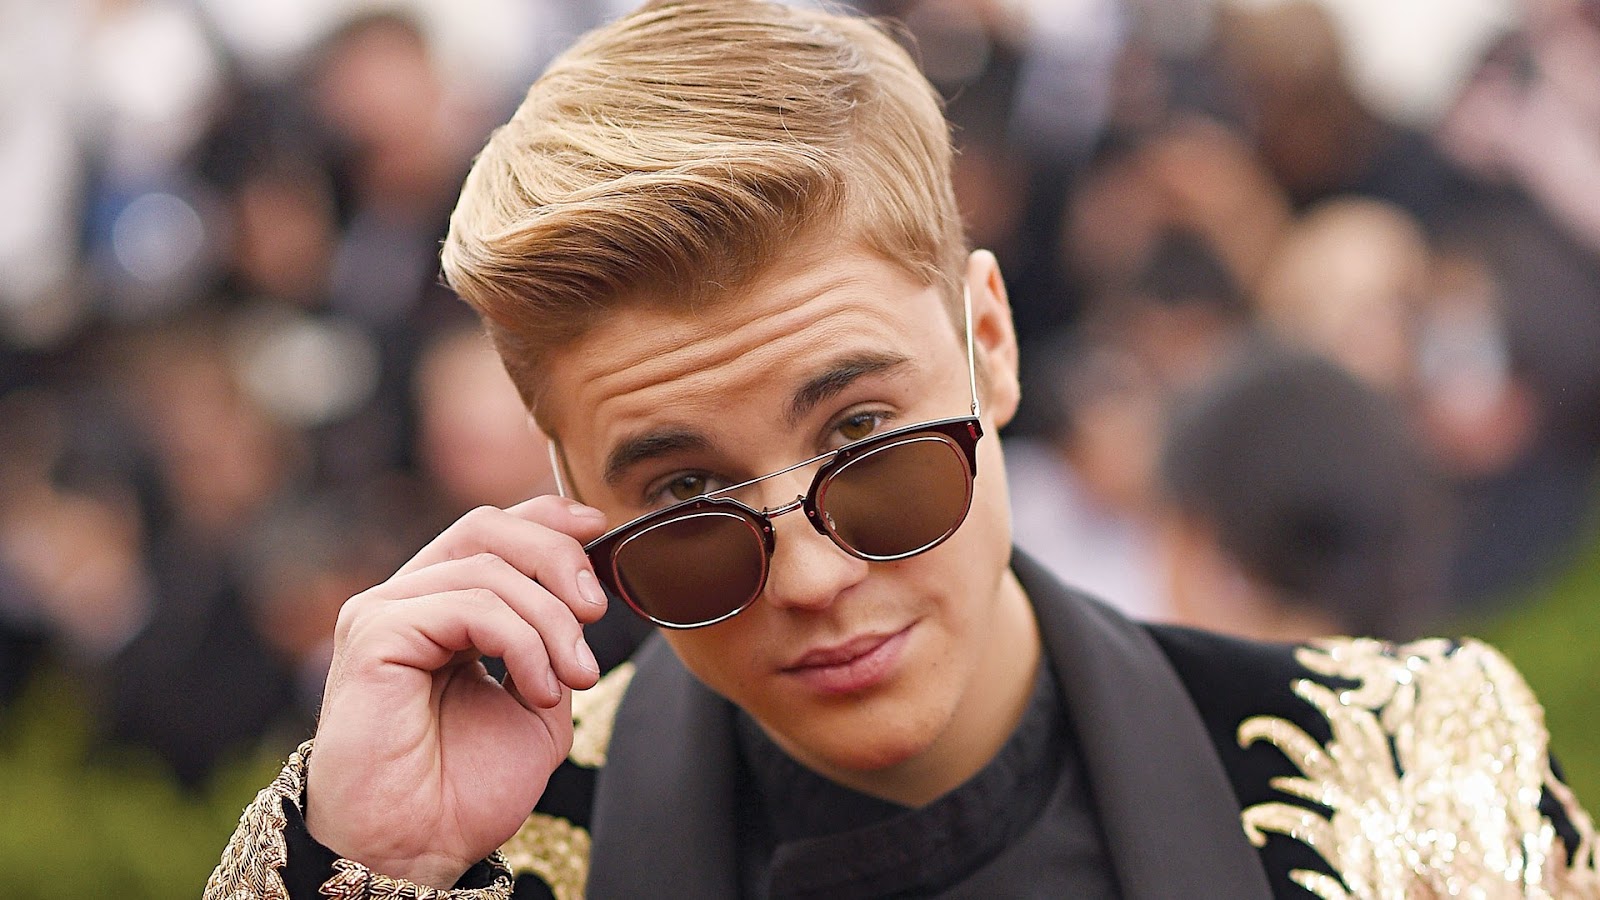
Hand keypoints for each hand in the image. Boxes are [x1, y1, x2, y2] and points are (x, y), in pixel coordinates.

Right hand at [303, 496, 610, 887]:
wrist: (419, 850)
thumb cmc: (467, 788)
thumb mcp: (539, 698)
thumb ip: (556, 637)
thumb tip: (588, 582)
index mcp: (440, 608)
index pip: (490, 531)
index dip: (546, 518)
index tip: (601, 529)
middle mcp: (406, 600)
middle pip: (488, 530)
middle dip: (558, 559)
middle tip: (597, 611)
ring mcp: (384, 612)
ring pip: (488, 570)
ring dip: (551, 622)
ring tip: (575, 678)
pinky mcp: (374, 632)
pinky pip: (469, 606)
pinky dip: (522, 642)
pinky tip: (539, 689)